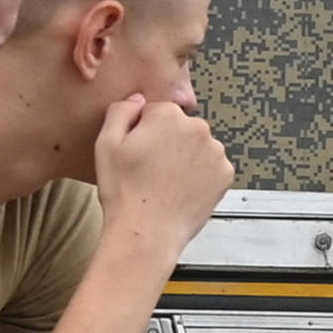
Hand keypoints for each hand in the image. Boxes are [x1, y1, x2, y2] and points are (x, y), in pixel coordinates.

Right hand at [90, 88, 236, 259]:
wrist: (147, 232)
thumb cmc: (124, 191)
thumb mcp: (106, 143)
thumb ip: (121, 111)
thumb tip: (138, 100)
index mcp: (168, 115)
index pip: (155, 111)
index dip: (143, 131)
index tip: (137, 152)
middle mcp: (197, 128)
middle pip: (179, 127)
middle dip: (167, 142)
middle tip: (150, 169)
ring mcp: (215, 152)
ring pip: (197, 146)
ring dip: (185, 157)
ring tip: (165, 182)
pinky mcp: (225, 174)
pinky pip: (211, 166)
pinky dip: (200, 175)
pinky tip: (182, 189)